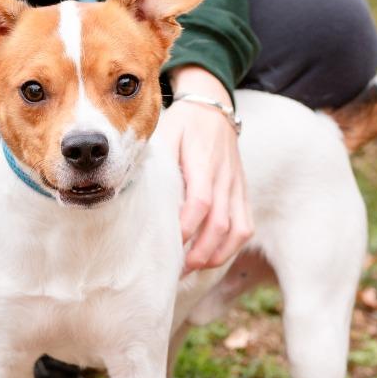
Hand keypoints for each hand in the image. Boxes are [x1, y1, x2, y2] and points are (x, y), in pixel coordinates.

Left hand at [158, 66, 252, 271]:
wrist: (213, 108)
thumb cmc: (182, 124)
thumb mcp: (165, 133)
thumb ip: (156, 161)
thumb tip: (130, 187)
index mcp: (203, 160)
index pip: (201, 200)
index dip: (187, 226)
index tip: (169, 243)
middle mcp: (224, 175)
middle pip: (220, 222)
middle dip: (200, 251)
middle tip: (178, 269)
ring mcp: (237, 185)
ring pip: (238, 228)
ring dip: (218, 253)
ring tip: (195, 267)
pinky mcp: (243, 191)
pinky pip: (246, 224)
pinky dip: (232, 246)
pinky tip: (213, 257)